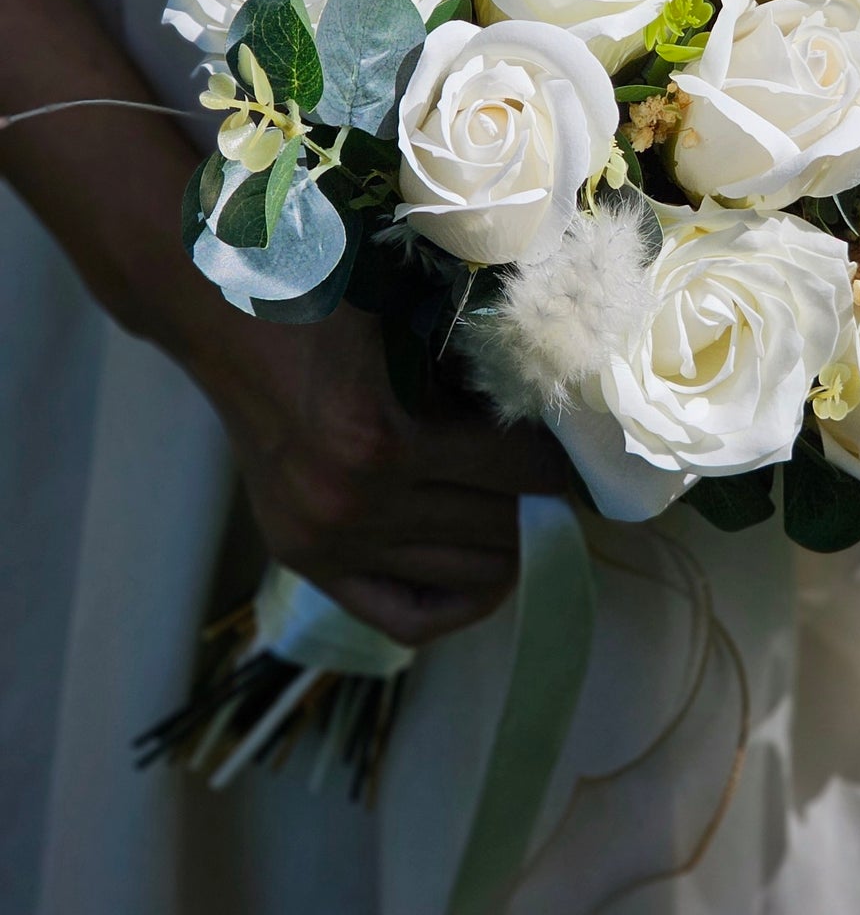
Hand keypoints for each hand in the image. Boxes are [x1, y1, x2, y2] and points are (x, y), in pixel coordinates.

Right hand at [185, 298, 567, 647]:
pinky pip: (405, 617)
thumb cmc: (330, 297)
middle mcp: (353, 505)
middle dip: (541, 502)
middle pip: (501, 530)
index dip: (562, 460)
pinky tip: (485, 573)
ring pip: (467, 576)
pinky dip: (457, 604)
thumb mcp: (415, 321)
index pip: (521, 473)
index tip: (580, 448)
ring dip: (507, 542)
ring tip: (522, 505)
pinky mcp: (306, 560)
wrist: (225, 317)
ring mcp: (326, 542)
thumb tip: (561, 422)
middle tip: (557, 476)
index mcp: (382, 439)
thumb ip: (479, 375)